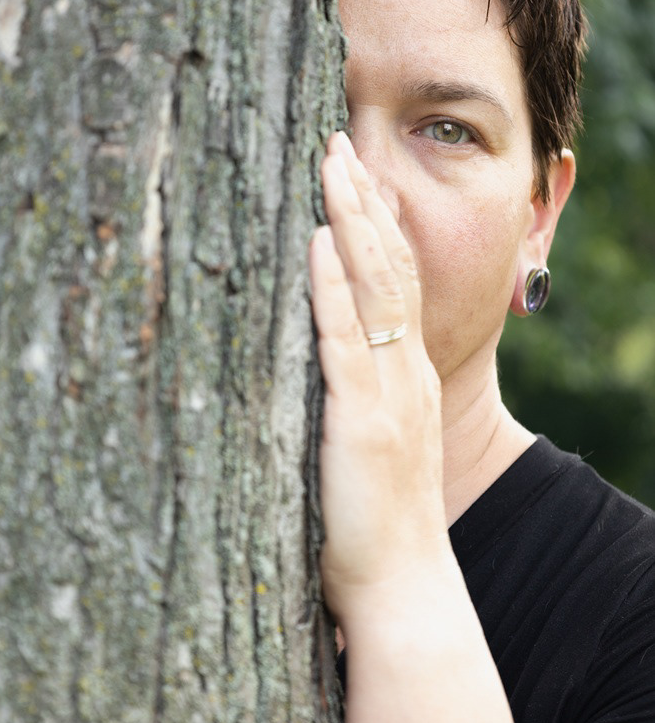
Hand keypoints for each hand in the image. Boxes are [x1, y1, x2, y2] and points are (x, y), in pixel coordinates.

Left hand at [309, 131, 446, 625]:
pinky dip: (331, 285)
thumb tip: (330, 349)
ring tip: (331, 164)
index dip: (377, 222)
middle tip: (339, 142)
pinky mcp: (359, 415)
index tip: (355, 174)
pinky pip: (344, 337)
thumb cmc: (379, 515)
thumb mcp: (381, 437)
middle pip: (390, 264)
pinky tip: (315, 242)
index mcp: (408, 370)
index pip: (398, 277)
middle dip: (363, 199)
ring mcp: (385, 388)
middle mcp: (404, 368)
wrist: (403, 580)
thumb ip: (363, 389)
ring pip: (373, 285)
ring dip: (350, 220)